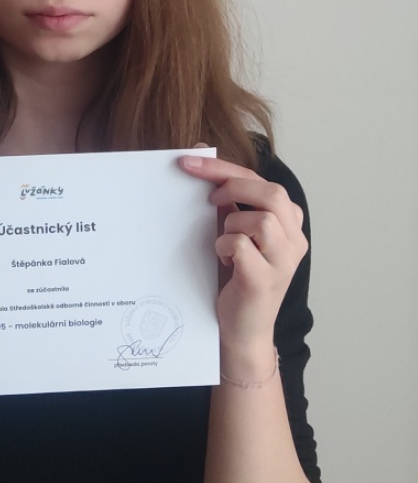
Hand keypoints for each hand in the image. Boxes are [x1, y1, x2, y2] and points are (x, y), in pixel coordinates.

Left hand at [179, 153, 307, 374]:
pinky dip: (224, 247)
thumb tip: (200, 153)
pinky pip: (242, 246)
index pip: (262, 181)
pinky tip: (225, 261)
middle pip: (272, 193)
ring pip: (261, 219)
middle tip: (208, 199)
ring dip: (231, 224)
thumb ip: (225, 198)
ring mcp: (283, 262)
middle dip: (232, 185)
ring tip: (224, 242)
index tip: (189, 160)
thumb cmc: (234, 276)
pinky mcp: (265, 281)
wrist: (239, 330)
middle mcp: (294, 240)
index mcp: (288, 223)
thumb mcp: (231, 230)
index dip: (224, 168)